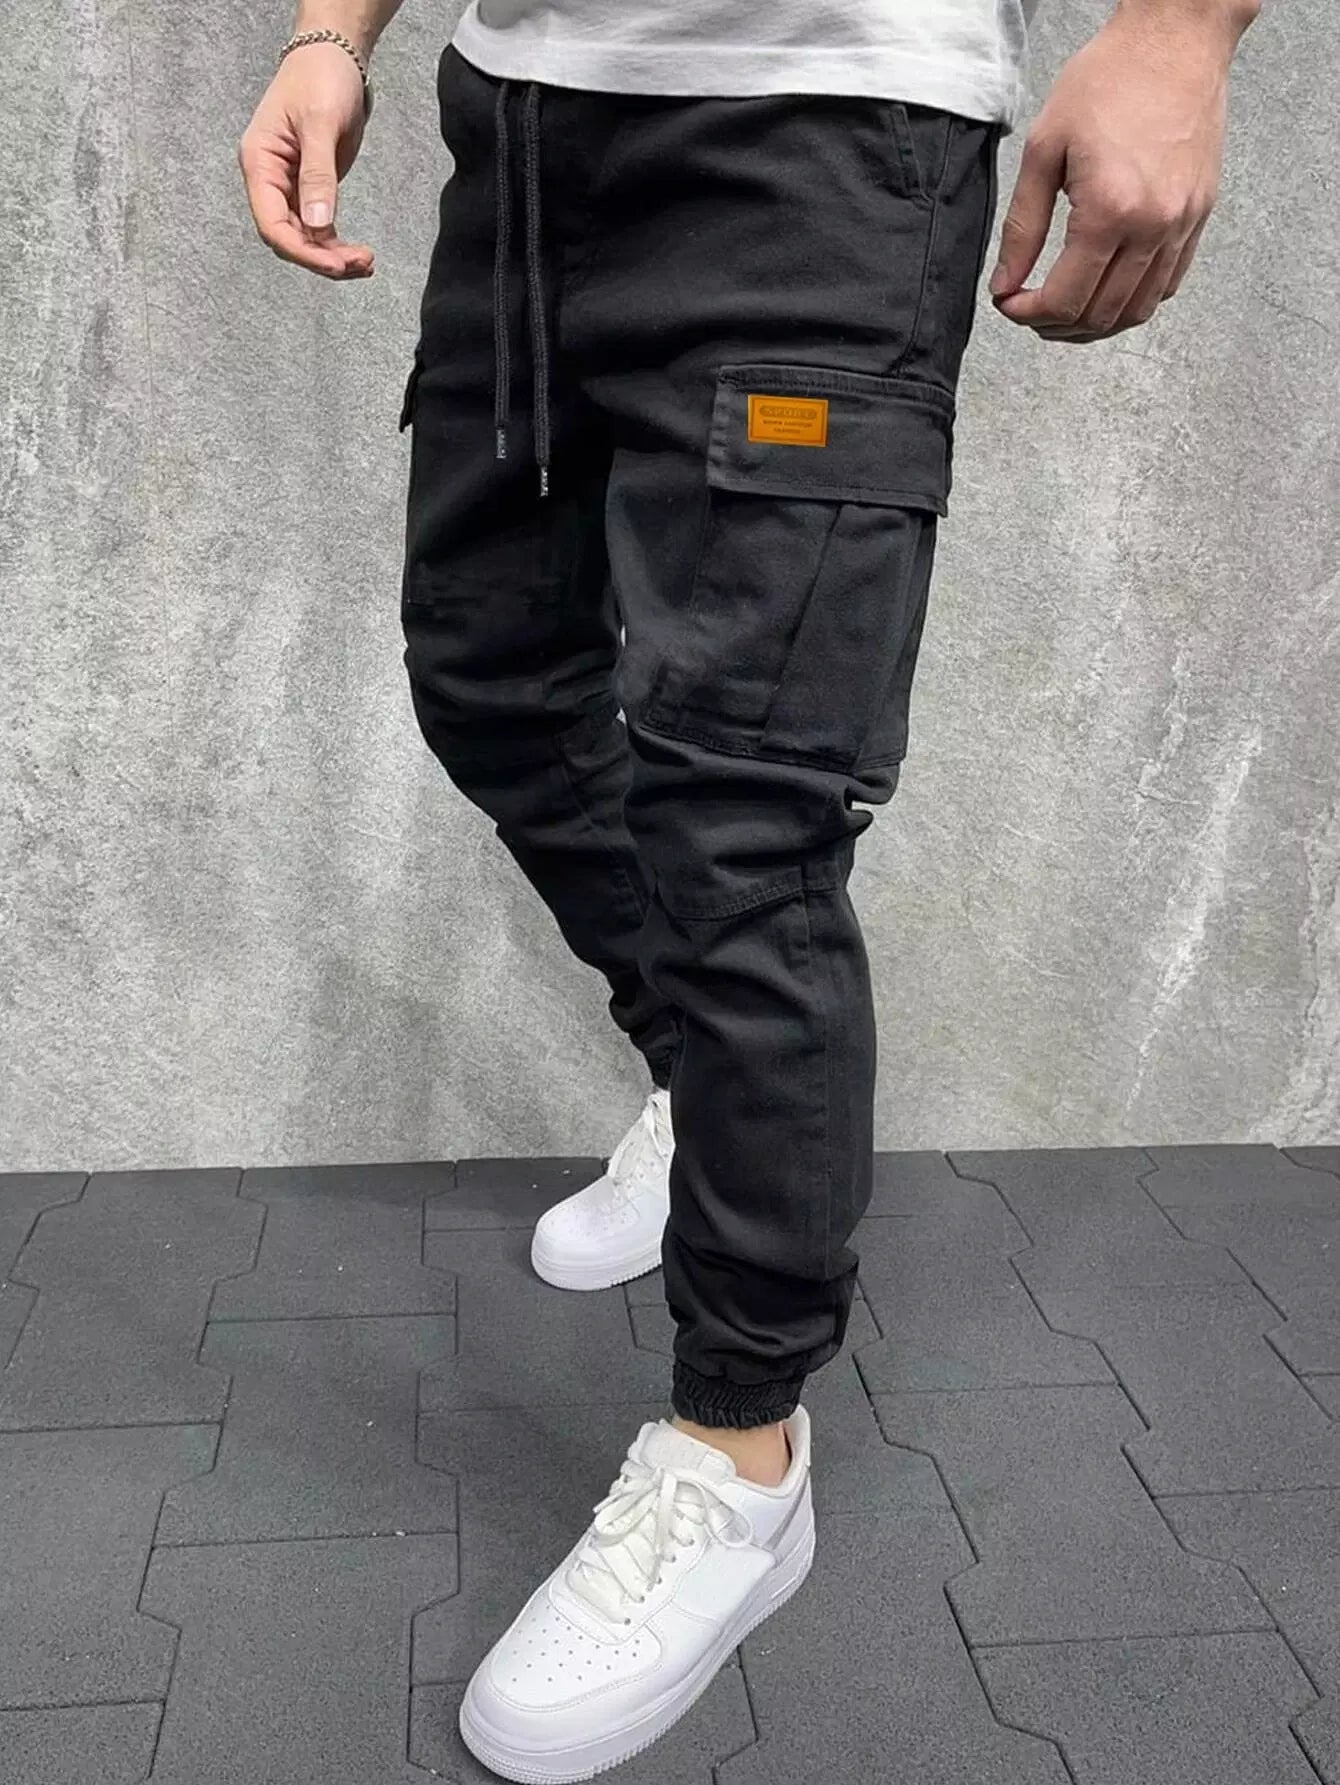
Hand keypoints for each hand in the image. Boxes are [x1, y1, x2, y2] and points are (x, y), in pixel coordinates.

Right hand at [238, 43, 373, 279]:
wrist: (333, 58)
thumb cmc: (320, 79)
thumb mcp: (320, 124)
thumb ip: (318, 175)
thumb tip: (317, 225)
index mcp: (259, 163)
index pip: (271, 224)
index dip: (302, 250)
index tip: (336, 264)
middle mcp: (269, 180)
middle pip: (288, 238)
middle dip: (322, 257)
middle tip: (360, 265)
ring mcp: (288, 187)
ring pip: (305, 238)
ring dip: (334, 257)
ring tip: (367, 263)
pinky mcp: (310, 189)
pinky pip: (319, 229)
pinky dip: (337, 245)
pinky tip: (360, 258)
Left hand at [990, 5, 1243, 340]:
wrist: (1175, 39)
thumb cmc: (1108, 80)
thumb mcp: (1044, 149)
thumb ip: (1022, 227)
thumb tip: (1004, 284)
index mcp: (1110, 211)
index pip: (1064, 300)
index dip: (1027, 314)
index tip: (1008, 303)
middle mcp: (1153, 226)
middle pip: (1100, 316)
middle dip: (1055, 325)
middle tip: (1029, 309)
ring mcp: (1182, 224)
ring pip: (1137, 311)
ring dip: (1094, 323)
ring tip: (1063, 308)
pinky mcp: (1199, 215)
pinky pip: (1167, 284)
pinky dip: (1132, 301)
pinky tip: (1105, 287)